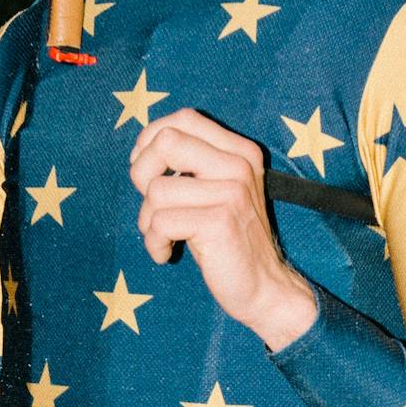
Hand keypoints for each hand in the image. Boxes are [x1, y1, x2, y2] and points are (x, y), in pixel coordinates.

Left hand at [128, 108, 316, 351]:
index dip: (152, 139)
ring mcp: (231, 192)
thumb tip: (140, 151)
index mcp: (239, 152)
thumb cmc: (228, 242)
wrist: (265, 288)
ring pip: (157, 189)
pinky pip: (161, 222)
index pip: (185, 118)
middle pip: (166, 141)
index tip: (147, 172)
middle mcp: (238, 165)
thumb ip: (190, 167)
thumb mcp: (215, 194)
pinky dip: (154, 243)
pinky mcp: (219, 222)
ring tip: (164, 238)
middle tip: (150, 203)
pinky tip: (167, 254)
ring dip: (147, 220)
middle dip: (141, 172)